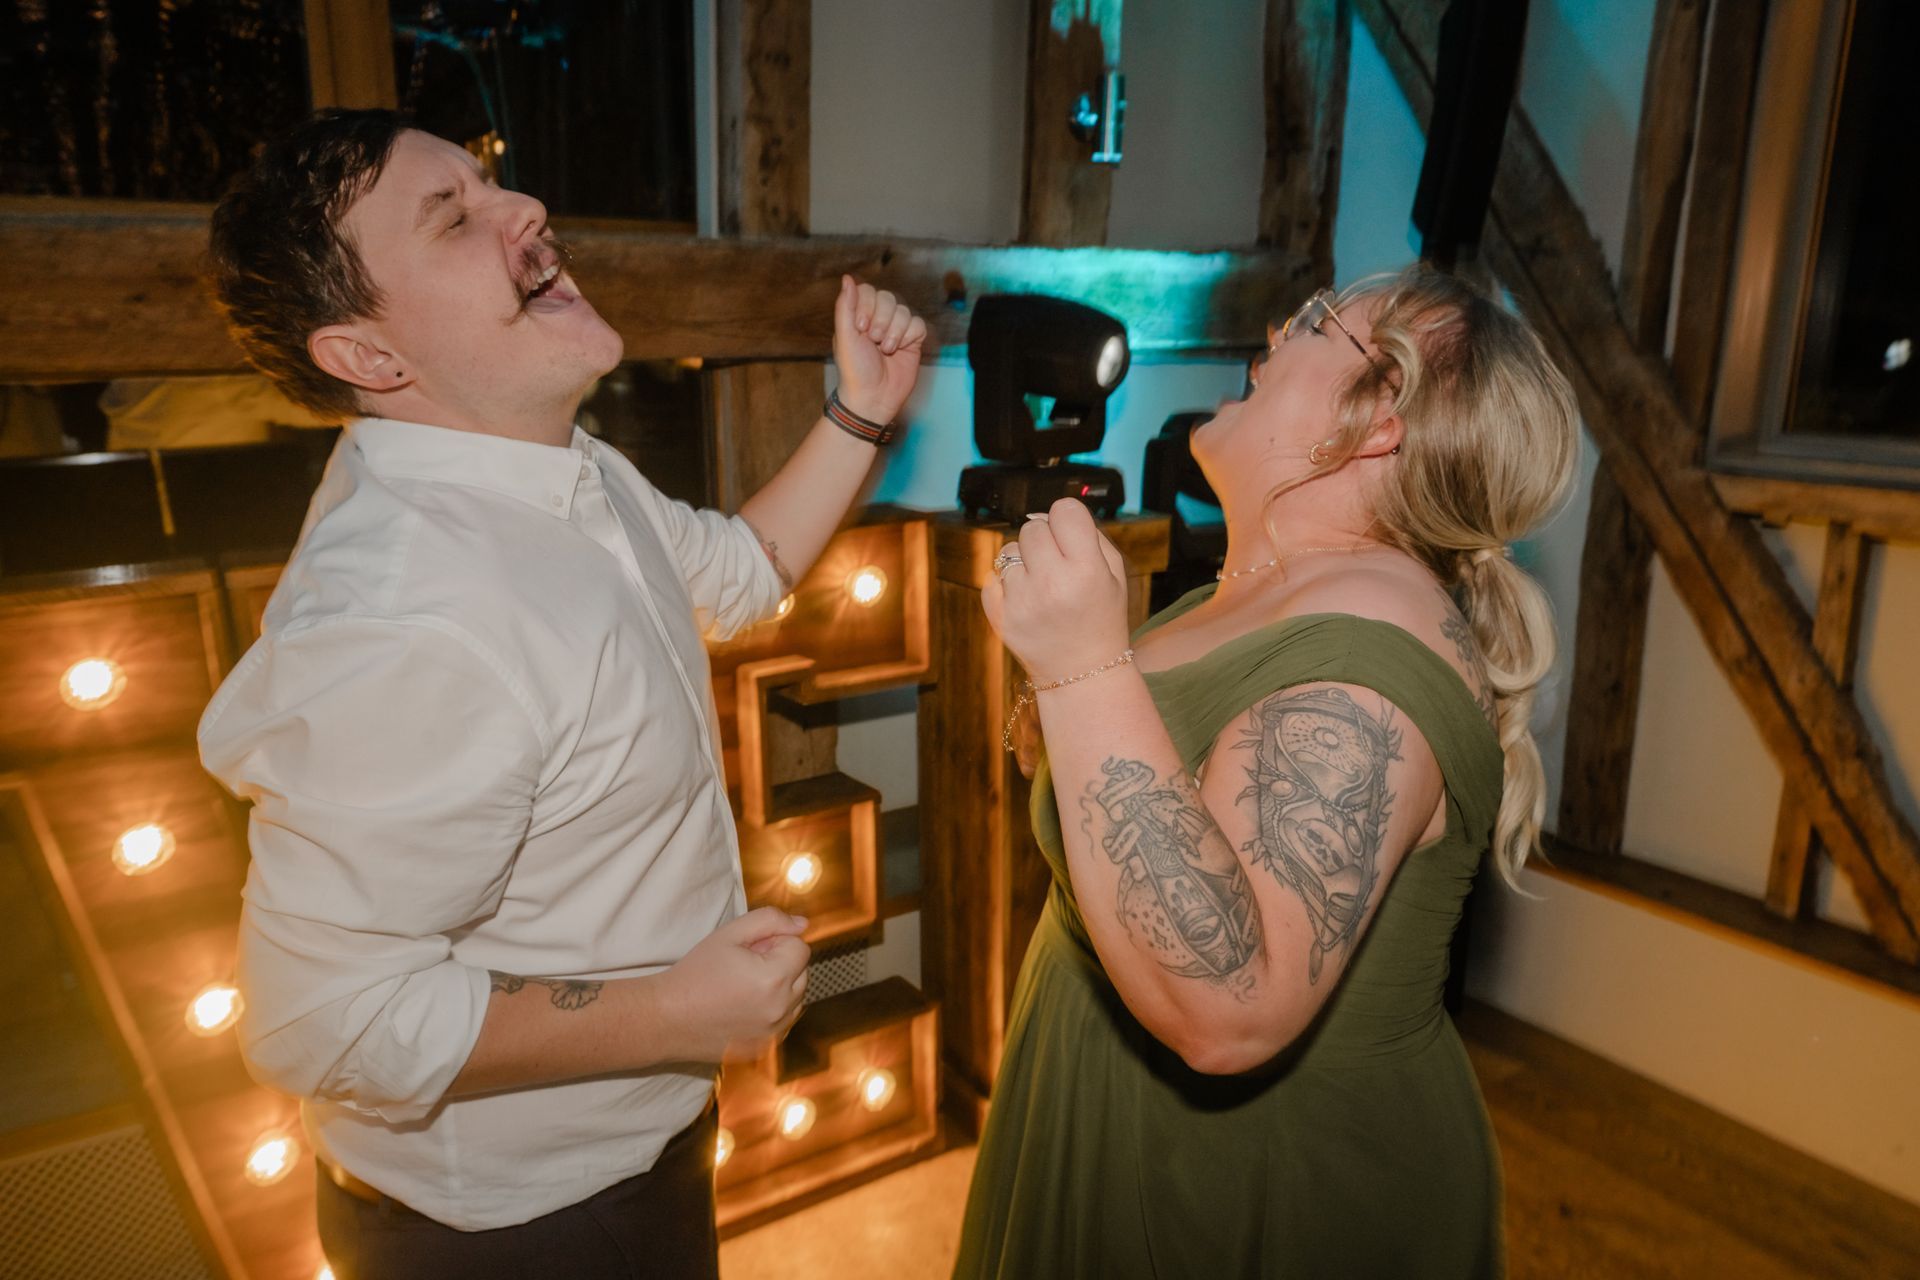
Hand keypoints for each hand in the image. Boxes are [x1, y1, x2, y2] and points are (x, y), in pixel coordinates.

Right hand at [656, 907, 809, 1062]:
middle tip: (745, 964)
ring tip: (743, 986)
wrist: (667, 1018)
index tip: (750, 949)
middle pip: (802, 973)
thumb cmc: (695, 973)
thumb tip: (802, 924)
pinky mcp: (766, 1047)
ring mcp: (774, 1033)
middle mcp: (780, 1009)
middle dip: (781, 963)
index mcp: (774, 978)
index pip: (800, 948)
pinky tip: (744, 1005)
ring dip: (781, 987)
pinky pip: (785, 1020)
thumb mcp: (729, 934)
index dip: (776, 942)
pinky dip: (773, 1009)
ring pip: (796, 998)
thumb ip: (770, 921)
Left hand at [832, 275, 926, 425]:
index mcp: (858, 316)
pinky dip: (908, 336)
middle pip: (888, 298)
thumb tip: (847, 277)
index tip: (860, 329)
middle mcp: (878, 319)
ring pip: (903, 311)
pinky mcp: (913, 340)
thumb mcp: (844, 336)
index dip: (866, 306)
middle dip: (881, 320)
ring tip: (885, 350)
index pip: (867, 291)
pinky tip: (900, 350)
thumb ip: (845, 306)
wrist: (873, 397)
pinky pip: (917, 324)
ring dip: (894, 332)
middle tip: (873, 341)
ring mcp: (897, 329)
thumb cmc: (854, 370)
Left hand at [981, 499, 1130, 684]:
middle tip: (1057, 565)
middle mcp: (1052, 584)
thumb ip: (1087, 534)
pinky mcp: (999, 616)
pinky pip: (992, 576)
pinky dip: (1007, 584)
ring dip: (1024, 562)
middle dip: (1044, 541)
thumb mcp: (1113, 574)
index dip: (1067, 520)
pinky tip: (1027, 602)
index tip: (1071, 536)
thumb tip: (1043, 513)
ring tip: (1043, 587)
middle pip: (1032, 527)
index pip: (1064, 511)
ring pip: (1008, 550)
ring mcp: (1022, 602)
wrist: (1082, 672)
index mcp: (1087, 571)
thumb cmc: (1100, 617)